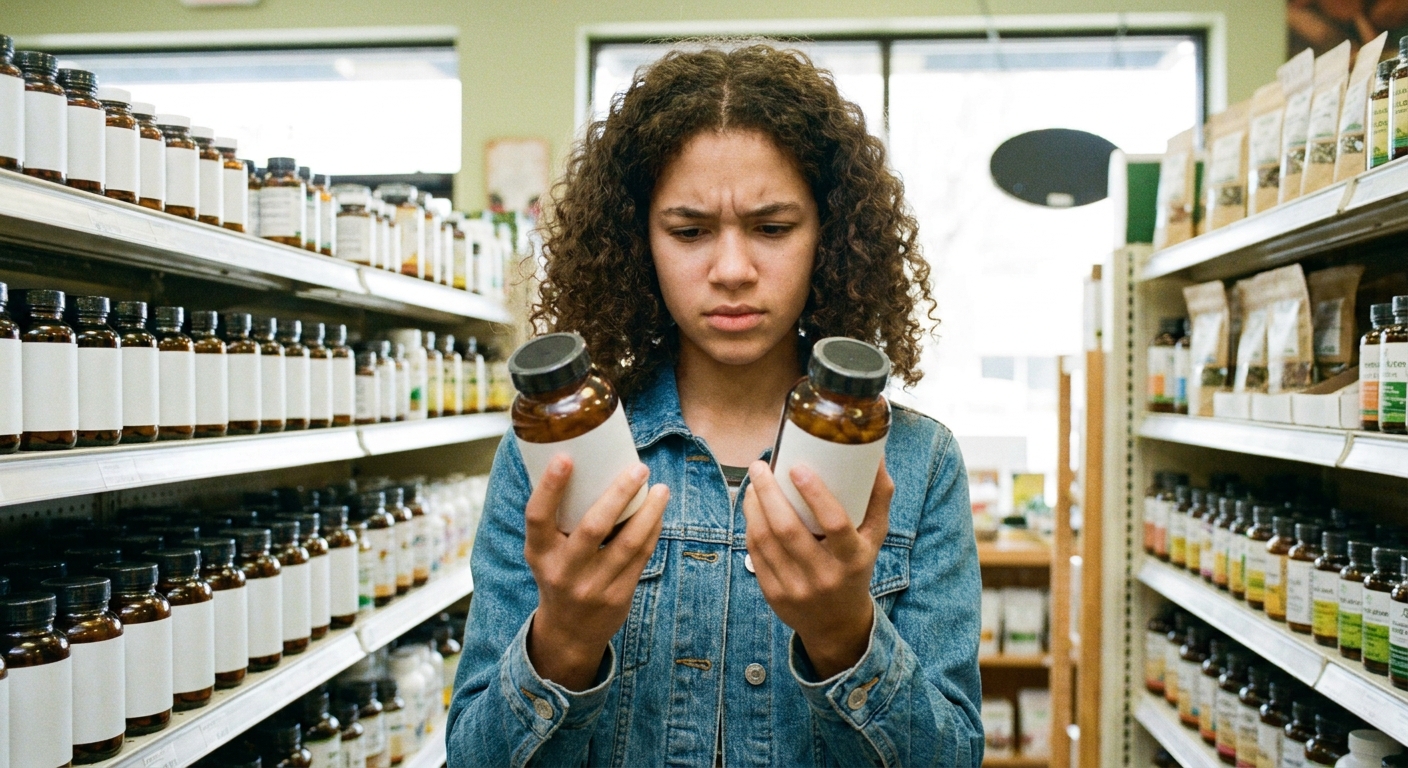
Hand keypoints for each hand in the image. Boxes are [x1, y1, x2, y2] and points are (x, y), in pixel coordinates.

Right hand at [525, 456, 669, 690]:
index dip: (549, 487)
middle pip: (593, 527)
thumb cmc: (559, 573)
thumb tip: (590, 463)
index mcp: (539, 553)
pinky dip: (652, 530)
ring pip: (627, 543)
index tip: (565, 457)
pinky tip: (659, 512)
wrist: (569, 632)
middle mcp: (563, 571)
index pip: (537, 517)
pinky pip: (641, 557)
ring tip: (661, 488)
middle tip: (639, 468)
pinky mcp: (618, 596)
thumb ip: (559, 519)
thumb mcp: (546, 551)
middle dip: (619, 494)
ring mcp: (592, 586)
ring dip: (649, 512)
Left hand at [743, 459, 893, 678]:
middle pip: (787, 529)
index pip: (835, 523)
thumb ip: (879, 498)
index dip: (815, 494)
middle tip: (760, 466)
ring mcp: (795, 588)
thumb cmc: (856, 568)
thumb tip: (877, 455)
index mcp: (852, 559)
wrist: (837, 624)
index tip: (797, 467)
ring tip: (753, 483)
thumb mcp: (875, 538)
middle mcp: (824, 576)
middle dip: (768, 492)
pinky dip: (750, 526)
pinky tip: (751, 508)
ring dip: (753, 505)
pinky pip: (755, 553)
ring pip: (764, 539)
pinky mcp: (773, 594)